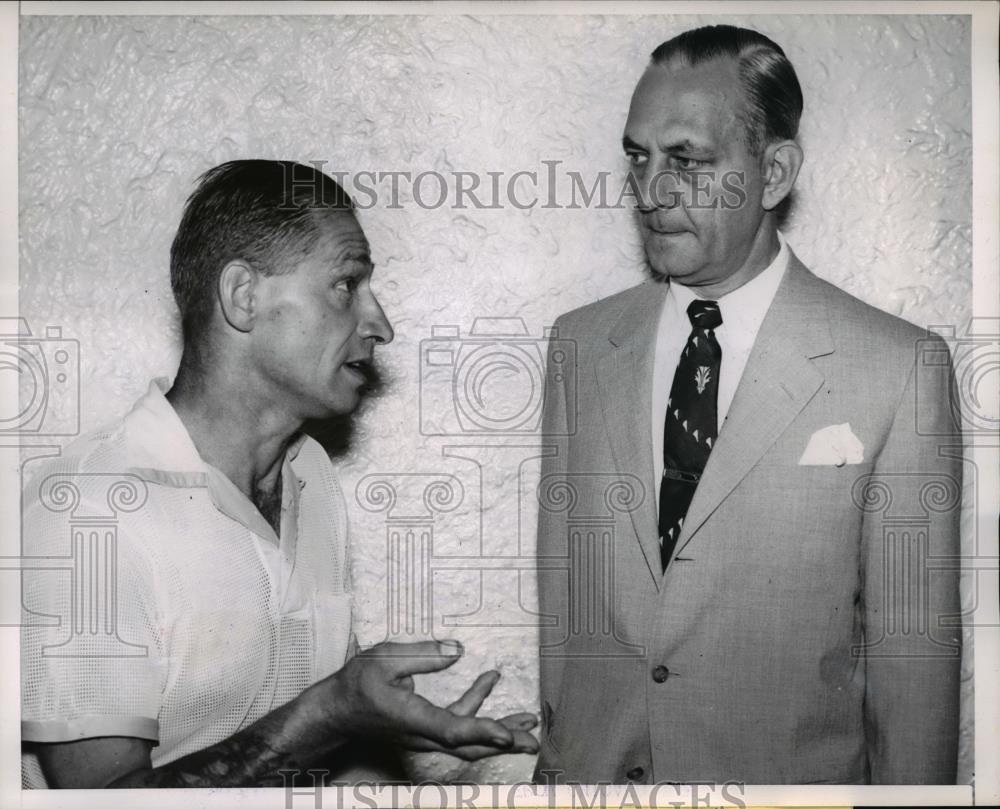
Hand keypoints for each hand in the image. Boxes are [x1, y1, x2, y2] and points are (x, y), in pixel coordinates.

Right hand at [313, 640, 538, 760]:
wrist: (335, 712)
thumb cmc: (355, 685)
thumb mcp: (383, 659)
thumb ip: (421, 655)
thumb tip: (456, 651)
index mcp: (412, 718)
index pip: (452, 729)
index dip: (481, 731)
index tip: (506, 733)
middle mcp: (421, 734)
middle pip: (469, 745)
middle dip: (503, 742)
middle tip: (533, 739)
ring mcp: (423, 735)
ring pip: (466, 740)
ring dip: (497, 730)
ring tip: (526, 720)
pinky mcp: (424, 730)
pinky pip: (456, 725)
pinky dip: (476, 709)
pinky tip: (487, 682)